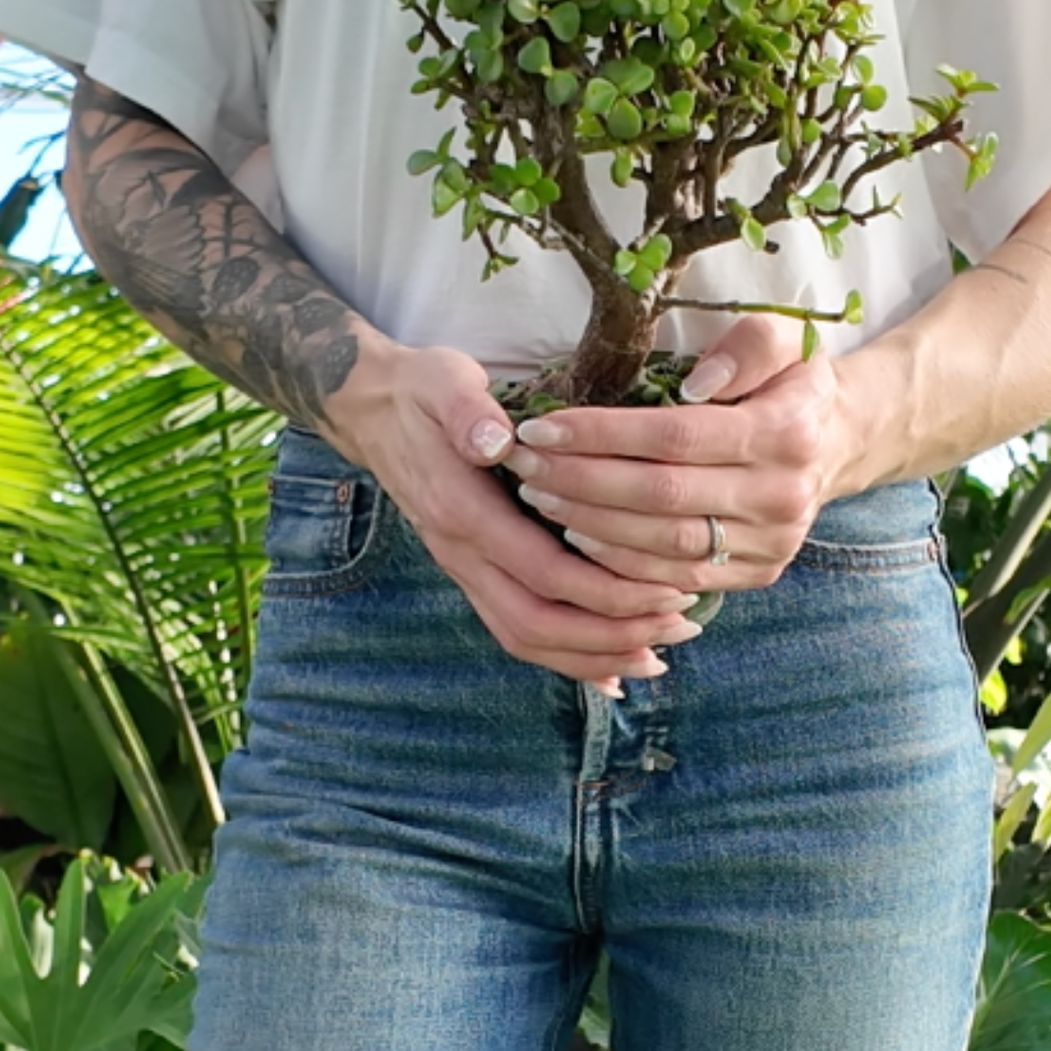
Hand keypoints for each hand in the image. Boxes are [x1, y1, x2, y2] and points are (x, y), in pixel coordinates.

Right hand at [329, 341, 704, 691]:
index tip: (668, 587)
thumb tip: (497, 441)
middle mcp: (460, 553)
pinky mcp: (470, 572)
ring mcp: (462, 569)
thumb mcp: (443, 381)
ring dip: (592, 654)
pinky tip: (608, 668)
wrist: (372, 410)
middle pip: (538, 623)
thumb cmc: (422, 392)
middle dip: (612, 634)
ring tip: (658, 654)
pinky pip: (513, 629)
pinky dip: (563, 656)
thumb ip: (468, 411)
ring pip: (524, 638)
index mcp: (462, 510)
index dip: (608, 590)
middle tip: (679, 625)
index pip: (543, 571)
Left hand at [501, 315, 857, 592]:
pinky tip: (577, 534)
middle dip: (581, 481)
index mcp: (786, 431)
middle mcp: (781, 494)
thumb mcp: (784, 338)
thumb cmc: (791, 382)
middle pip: (661, 495)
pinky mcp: (757, 574)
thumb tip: (695, 384)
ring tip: (538, 494)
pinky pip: (677, 576)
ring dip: (590, 523)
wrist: (839, 443)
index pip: (676, 437)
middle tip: (523, 464)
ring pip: (664, 544)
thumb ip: (747, 347)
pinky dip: (620, 561)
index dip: (602, 434)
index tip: (542, 426)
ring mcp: (771, 543)